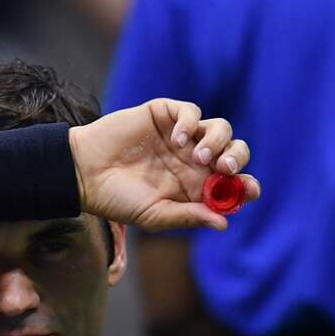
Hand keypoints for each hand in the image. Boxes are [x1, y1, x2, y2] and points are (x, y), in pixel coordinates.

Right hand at [69, 98, 259, 230]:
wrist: (84, 173)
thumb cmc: (117, 200)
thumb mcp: (155, 216)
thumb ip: (189, 217)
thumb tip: (224, 223)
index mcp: (195, 186)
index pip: (232, 183)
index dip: (246, 185)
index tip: (250, 189)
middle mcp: (192, 160)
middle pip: (234, 152)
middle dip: (237, 158)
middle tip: (224, 168)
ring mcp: (180, 136)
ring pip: (220, 128)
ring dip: (218, 141)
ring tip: (198, 156)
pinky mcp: (164, 115)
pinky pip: (191, 111)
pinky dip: (191, 122)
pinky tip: (176, 138)